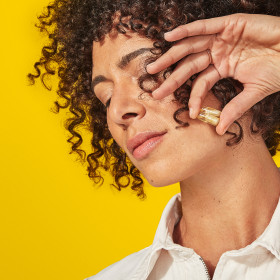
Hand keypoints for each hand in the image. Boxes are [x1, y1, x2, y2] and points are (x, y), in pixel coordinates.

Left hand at [147, 13, 279, 134]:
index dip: (194, 97)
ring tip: (152, 68)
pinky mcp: (229, 24)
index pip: (201, 83)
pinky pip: (204, 27)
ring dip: (170, 56)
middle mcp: (218, 53)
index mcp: (222, 68)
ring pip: (190, 47)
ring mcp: (222, 38)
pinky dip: (187, 30)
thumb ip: (235, 108)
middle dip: (170, 78)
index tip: (190, 113)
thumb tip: (220, 130)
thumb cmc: (278, 70)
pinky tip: (170, 37)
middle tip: (154, 91)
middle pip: (188, 65)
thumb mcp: (253, 92)